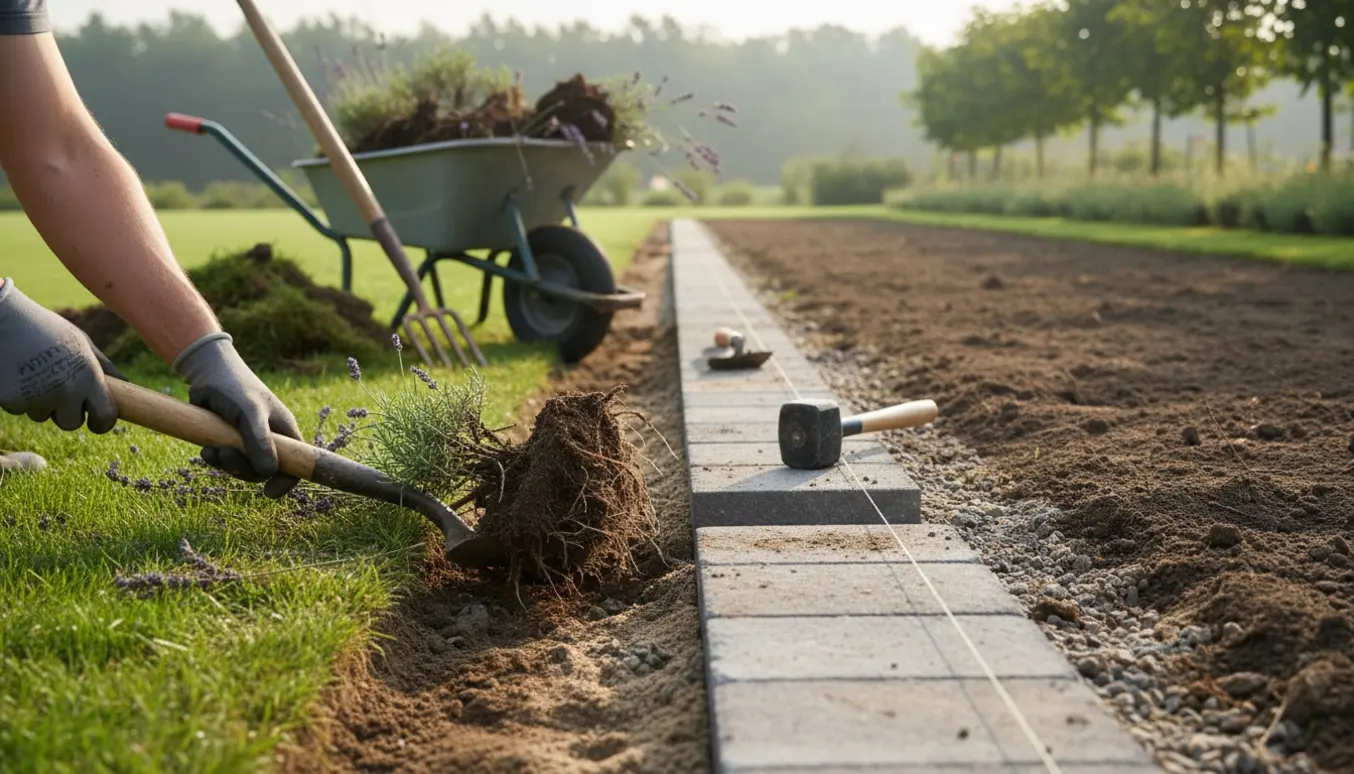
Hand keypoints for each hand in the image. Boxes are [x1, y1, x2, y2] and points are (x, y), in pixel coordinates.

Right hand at [0, 279, 124, 432]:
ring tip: (32, 373)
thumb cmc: (44, 327)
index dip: (101, 422)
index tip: (96, 422)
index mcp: (87, 375)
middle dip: (67, 413)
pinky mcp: (11, 401)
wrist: (1, 318)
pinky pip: (20, 409)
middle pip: (71, 423)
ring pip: (42, 416)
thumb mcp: (80, 342)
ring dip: (40, 402)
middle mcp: (65, 390)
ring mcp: (36, 397)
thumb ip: (103, 366)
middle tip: (58, 391)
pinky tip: (15, 373)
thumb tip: (126, 384)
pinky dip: (18, 397)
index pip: (104, 416)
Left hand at [172, 333, 301, 497]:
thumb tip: (268, 472)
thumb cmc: (235, 386)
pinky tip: (206, 448)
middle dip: (245, 469)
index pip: (297, 463)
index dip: (287, 480)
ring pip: (244, 468)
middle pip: (266, 471)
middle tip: (227, 456)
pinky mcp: (229, 441)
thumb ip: (259, 441)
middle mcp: (270, 438)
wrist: (206, 372)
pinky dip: (215, 459)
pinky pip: (226, 462)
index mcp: (284, 431)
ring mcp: (249, 441)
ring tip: (212, 450)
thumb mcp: (249, 412)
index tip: (269, 493)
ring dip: (227, 464)